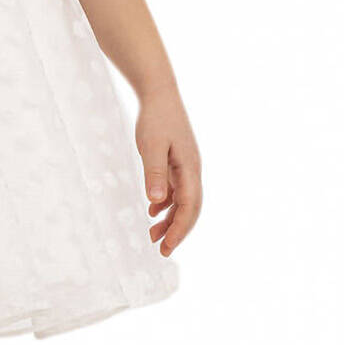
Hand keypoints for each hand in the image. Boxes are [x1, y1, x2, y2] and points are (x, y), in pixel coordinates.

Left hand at [134, 80, 201, 256]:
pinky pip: (176, 190)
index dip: (180, 229)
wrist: (159, 94)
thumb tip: (157, 201)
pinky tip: (152, 211)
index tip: (168, 247)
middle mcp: (192, 170)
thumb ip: (154, 173)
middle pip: (190, 208)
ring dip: (169, 219)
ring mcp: (186, 166)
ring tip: (153, 235)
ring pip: (183, 201)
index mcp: (190, 169)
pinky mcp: (177, 162)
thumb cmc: (155, 118)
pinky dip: (166, 204)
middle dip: (177, 231)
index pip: (189, 207)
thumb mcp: (151, 146)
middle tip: (162, 251)